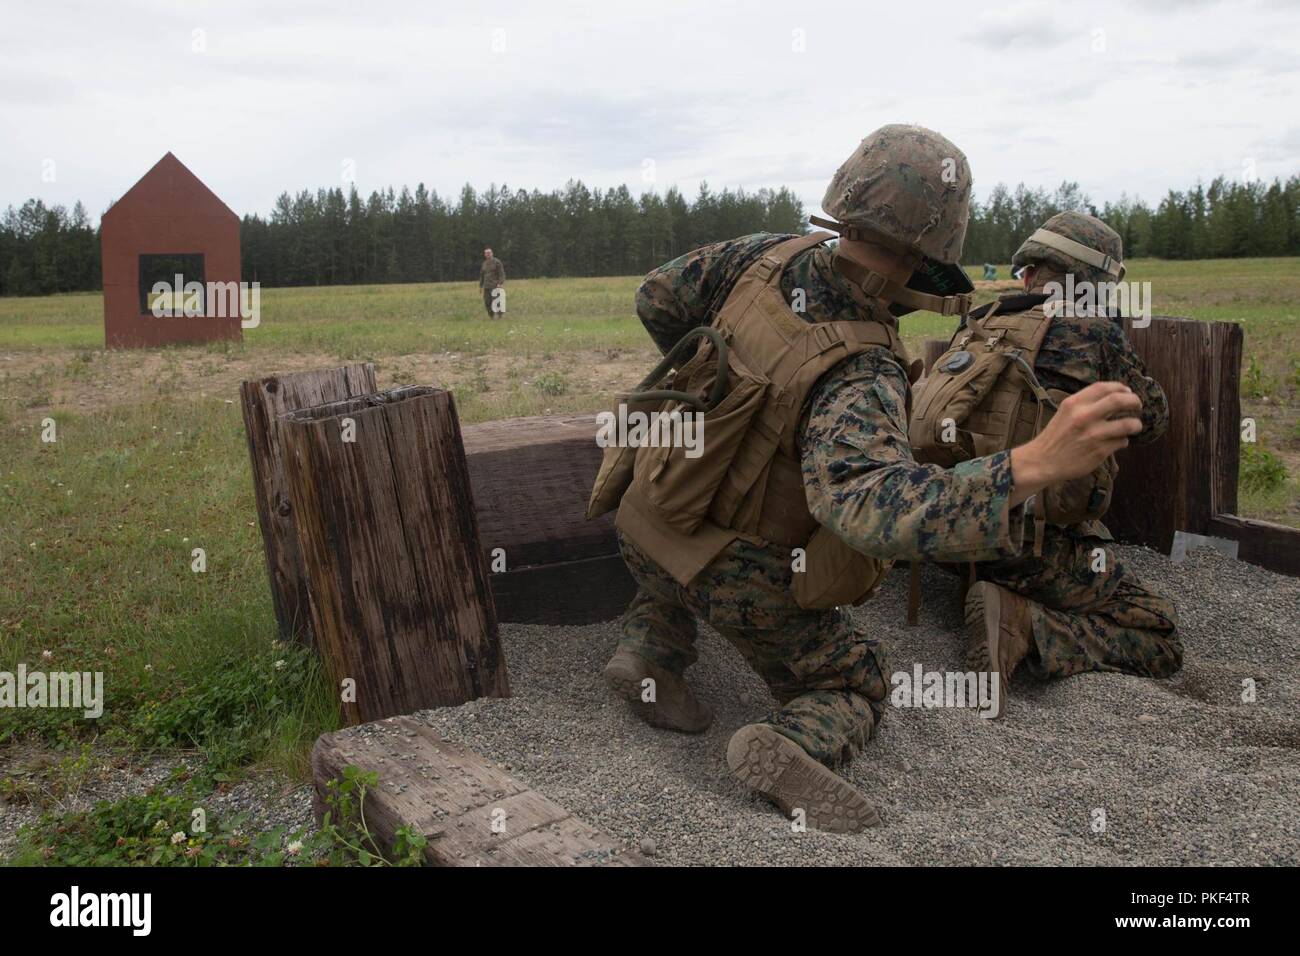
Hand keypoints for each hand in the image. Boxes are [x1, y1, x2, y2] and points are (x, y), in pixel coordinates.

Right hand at [1009, 382, 1141, 504]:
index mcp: (1074, 404)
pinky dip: (1122, 441)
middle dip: (1135, 402)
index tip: (1127, 392)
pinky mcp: (1100, 451)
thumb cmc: (1056, 437)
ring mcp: (1094, 434)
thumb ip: (1086, 404)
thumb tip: (1116, 395)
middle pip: (1121, 400)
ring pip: (1128, 424)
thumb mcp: (1065, 412)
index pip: (1104, 387)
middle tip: (1138, 406)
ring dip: (1135, 424)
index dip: (1120, 387)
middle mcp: (1084, 416)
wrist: (1042, 462)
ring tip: (1134, 426)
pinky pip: (1122, 442)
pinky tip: (1115, 442)